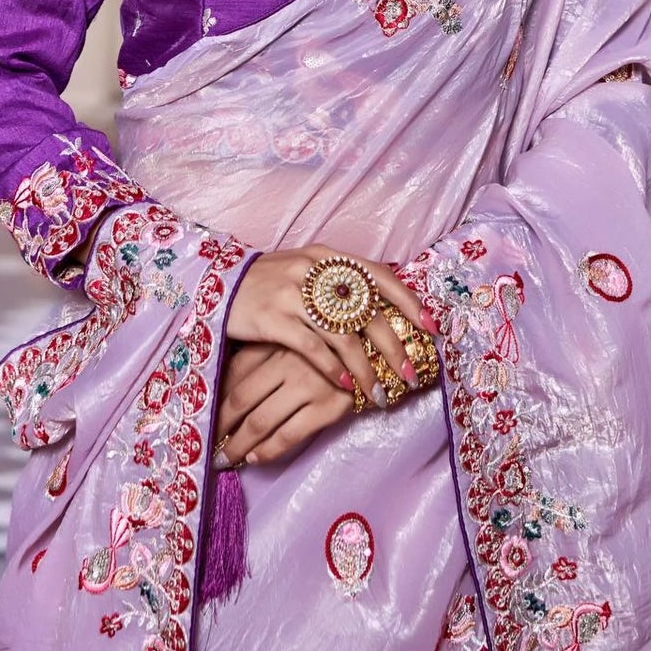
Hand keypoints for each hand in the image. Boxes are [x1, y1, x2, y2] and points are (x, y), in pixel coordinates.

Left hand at [215, 343, 355, 467]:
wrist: (388, 349)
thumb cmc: (337, 346)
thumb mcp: (298, 339)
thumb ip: (265, 354)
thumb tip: (227, 385)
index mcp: (279, 339)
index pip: (235, 372)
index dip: (217, 399)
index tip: (205, 418)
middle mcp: (289, 360)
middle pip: (241, 399)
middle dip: (221, 426)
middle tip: (210, 445)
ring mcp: (309, 384)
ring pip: (260, 421)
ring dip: (239, 445)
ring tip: (227, 459)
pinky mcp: (329, 407)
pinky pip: (289, 435)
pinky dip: (268, 450)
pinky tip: (256, 458)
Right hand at [225, 248, 436, 407]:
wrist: (219, 286)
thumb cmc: (271, 283)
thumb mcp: (307, 271)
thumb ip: (341, 282)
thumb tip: (386, 306)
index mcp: (328, 256)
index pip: (380, 275)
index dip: (409, 301)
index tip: (431, 327)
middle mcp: (314, 270)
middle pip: (368, 311)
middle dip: (394, 347)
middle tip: (412, 374)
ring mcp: (293, 293)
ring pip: (343, 335)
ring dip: (366, 368)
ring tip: (379, 393)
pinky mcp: (273, 317)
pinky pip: (312, 348)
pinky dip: (333, 369)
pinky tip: (345, 386)